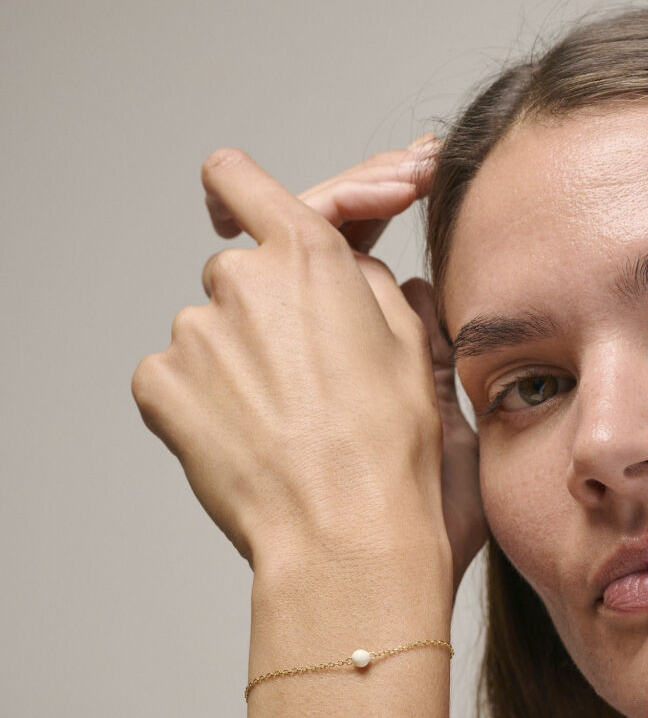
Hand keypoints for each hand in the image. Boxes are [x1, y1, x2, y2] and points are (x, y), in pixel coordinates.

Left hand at [132, 145, 446, 583]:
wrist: (349, 538)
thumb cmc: (396, 452)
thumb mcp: (417, 350)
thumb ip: (377, 288)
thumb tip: (360, 274)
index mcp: (310, 258)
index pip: (239, 179)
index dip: (242, 195)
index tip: (248, 217)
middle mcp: (242, 280)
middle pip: (237, 272)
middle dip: (268, 309)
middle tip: (313, 373)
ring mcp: (194, 334)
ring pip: (208, 329)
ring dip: (238, 360)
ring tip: (287, 420)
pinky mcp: (160, 386)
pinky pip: (172, 374)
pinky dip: (201, 398)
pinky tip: (248, 436)